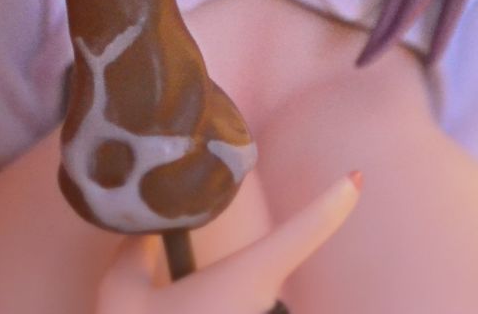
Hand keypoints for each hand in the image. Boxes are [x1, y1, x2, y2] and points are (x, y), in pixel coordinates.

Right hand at [94, 174, 360, 313]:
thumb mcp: (121, 291)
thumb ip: (135, 252)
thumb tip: (143, 233)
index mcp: (242, 279)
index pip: (301, 234)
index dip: (333, 203)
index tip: (356, 177)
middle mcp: (262, 307)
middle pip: (267, 273)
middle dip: (233, 277)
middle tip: (198, 285)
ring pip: (251, 301)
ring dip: (213, 301)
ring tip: (183, 306)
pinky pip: (242, 312)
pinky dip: (211, 310)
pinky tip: (191, 311)